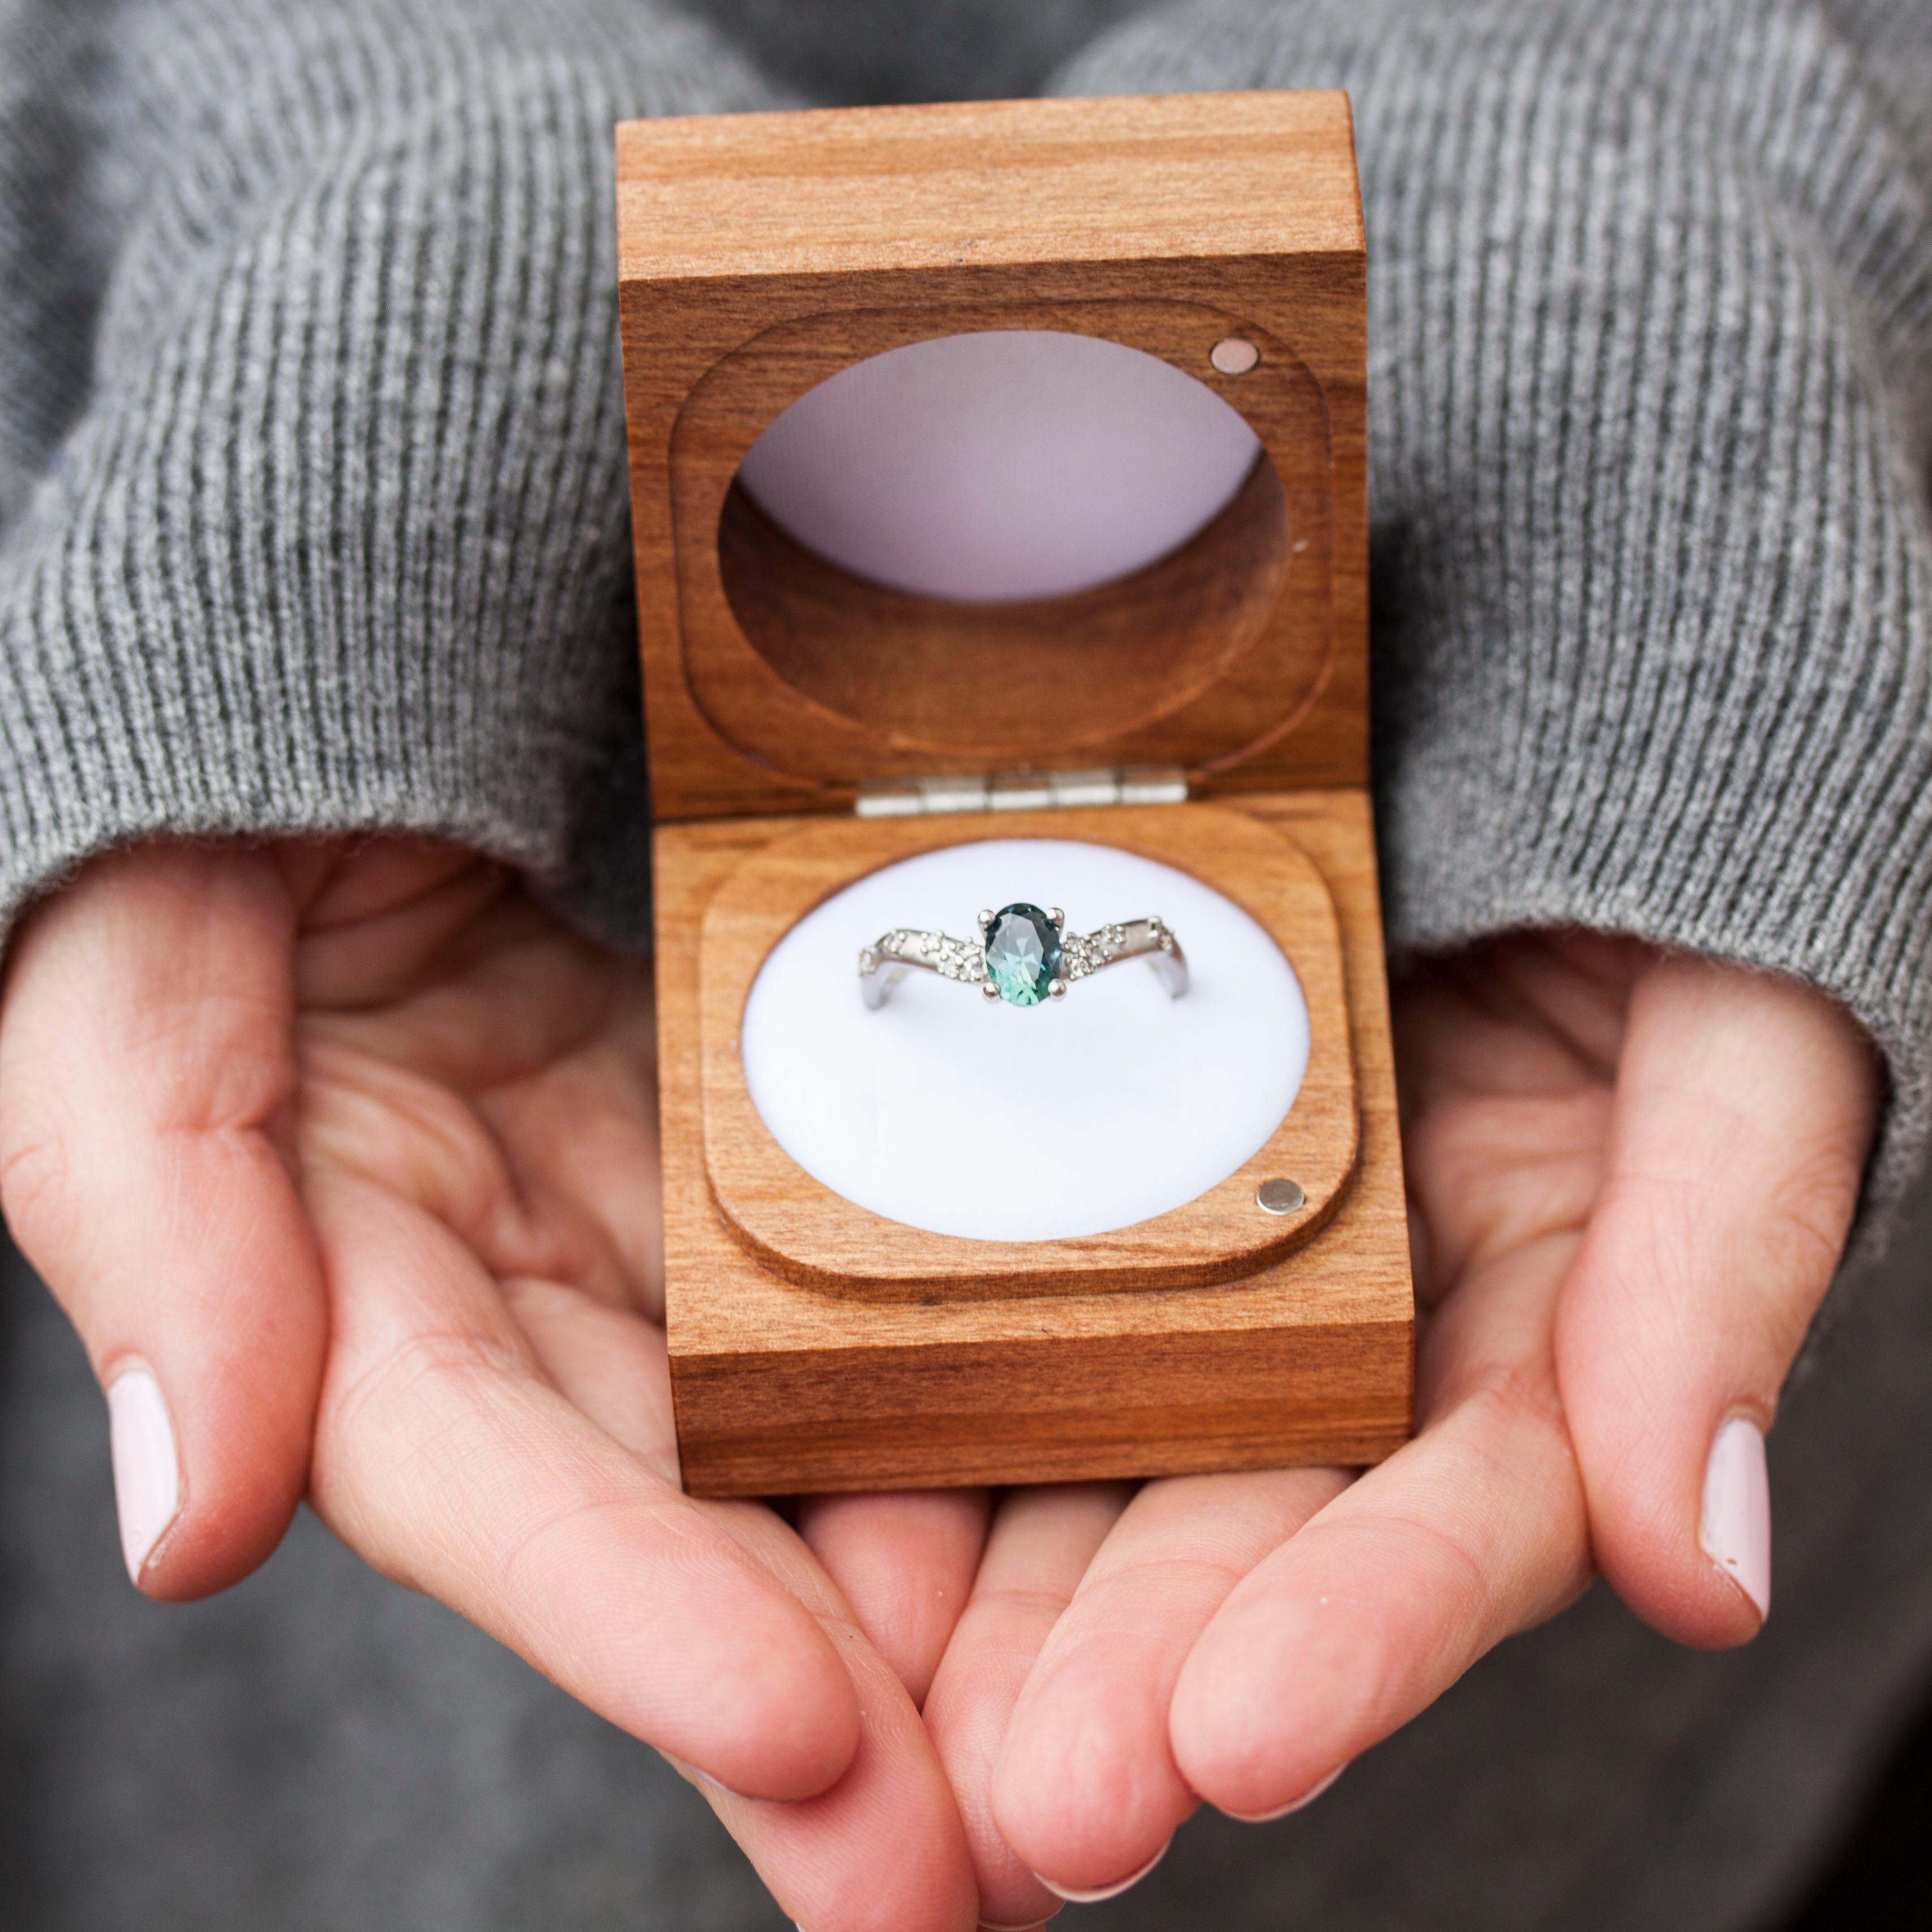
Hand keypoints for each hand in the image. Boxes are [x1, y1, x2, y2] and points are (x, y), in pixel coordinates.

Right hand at [0, 839, 985, 1931]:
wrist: (378, 651)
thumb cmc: (222, 804)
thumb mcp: (138, 976)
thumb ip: (154, 1215)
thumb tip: (183, 1518)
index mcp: (344, 1266)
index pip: (488, 1479)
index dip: (626, 1616)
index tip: (805, 1743)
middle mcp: (514, 1280)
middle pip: (665, 1523)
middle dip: (812, 1705)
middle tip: (972, 1874)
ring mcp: (647, 1221)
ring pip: (787, 1446)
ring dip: (919, 1610)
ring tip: (1070, 1764)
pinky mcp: (751, 1153)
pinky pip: (862, 1297)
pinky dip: (958, 1409)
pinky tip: (1082, 1509)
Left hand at [920, 934, 1878, 1919]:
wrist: (1478, 755)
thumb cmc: (1655, 896)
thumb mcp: (1735, 1048)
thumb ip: (1722, 1272)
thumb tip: (1707, 1567)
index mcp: (1532, 1328)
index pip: (1460, 1516)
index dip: (1369, 1626)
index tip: (1247, 1732)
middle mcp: (1366, 1340)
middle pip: (1249, 1534)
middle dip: (1148, 1671)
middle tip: (1047, 1800)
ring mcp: (1224, 1277)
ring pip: (1109, 1465)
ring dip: (1022, 1613)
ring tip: (928, 1741)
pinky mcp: (1105, 1209)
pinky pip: (1013, 1321)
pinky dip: (934, 1428)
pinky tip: (852, 1532)